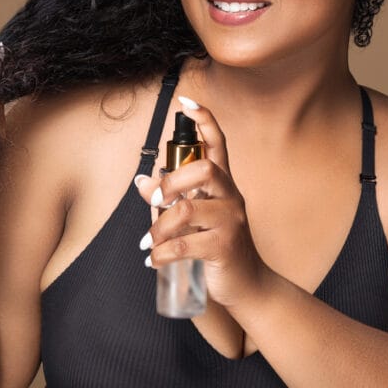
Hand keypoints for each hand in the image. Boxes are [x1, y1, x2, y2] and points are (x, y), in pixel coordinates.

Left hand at [134, 97, 273, 308]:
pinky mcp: (224, 246)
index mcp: (223, 184)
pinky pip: (184, 244)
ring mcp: (231, 221)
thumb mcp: (194, 218)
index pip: (218, 143)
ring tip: (149, 242)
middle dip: (170, 183)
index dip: (204, 121)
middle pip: (203, 169)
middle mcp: (231, 196)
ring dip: (159, 226)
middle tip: (155, 203)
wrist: (246, 284)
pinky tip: (154, 259)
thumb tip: (142, 180)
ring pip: (187, 209)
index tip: (186, 102)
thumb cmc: (217, 245)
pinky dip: (162, 253)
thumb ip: (170, 198)